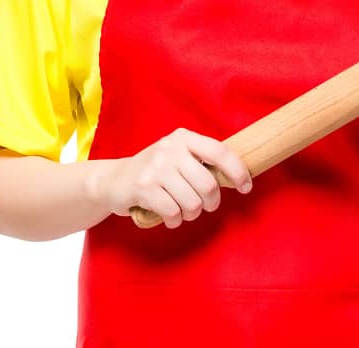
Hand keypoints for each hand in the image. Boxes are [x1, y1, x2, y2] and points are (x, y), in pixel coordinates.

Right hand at [93, 128, 250, 229]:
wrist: (113, 180)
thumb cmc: (154, 172)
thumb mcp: (177, 158)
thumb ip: (201, 163)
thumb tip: (237, 178)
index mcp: (183, 138)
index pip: (219, 151)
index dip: (237, 171)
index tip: (246, 187)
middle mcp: (170, 148)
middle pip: (209, 184)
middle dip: (210, 203)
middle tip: (203, 206)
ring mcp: (155, 167)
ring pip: (193, 202)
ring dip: (190, 214)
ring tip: (181, 210)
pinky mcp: (144, 187)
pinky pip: (173, 212)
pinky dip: (174, 220)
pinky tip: (168, 215)